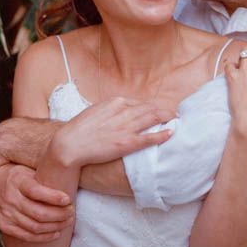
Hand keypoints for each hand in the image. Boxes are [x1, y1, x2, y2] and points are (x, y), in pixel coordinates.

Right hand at [0, 163, 74, 241]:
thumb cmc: (17, 175)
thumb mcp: (27, 170)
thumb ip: (42, 176)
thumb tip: (68, 174)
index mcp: (17, 182)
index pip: (36, 191)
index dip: (54, 197)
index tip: (68, 199)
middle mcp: (9, 198)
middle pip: (38, 213)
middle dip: (59, 215)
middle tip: (72, 212)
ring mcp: (5, 214)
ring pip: (34, 226)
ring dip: (55, 226)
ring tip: (67, 222)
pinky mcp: (3, 226)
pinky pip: (26, 236)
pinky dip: (43, 237)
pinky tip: (56, 233)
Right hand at [50, 97, 176, 167]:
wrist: (69, 144)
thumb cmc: (80, 129)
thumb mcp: (96, 111)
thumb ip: (111, 110)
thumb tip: (121, 111)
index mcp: (115, 102)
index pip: (140, 103)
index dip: (152, 106)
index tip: (160, 109)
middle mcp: (123, 111)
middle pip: (150, 108)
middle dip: (164, 110)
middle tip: (174, 112)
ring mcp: (126, 127)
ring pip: (153, 118)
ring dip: (167, 118)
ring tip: (176, 118)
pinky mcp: (127, 143)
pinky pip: (149, 137)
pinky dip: (162, 134)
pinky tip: (171, 132)